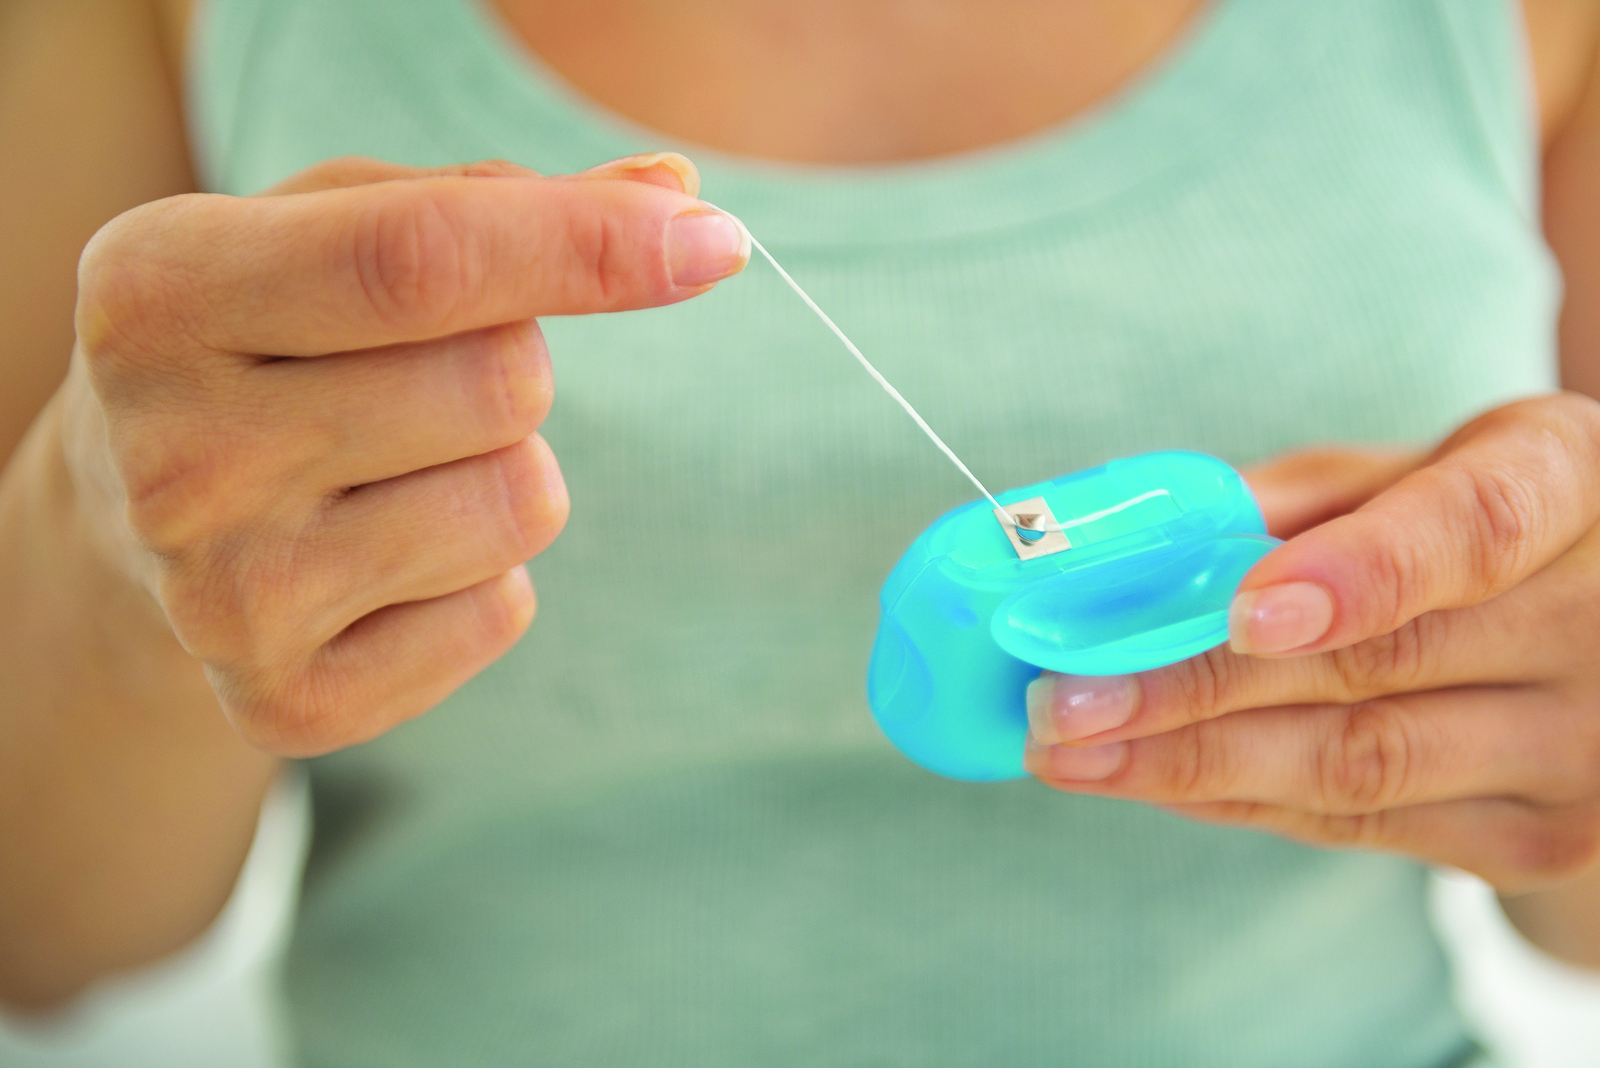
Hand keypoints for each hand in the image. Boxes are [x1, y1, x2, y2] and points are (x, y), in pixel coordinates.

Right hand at [57, 152, 746, 755]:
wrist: (133, 511)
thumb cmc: (271, 334)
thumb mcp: (336, 226)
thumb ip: (498, 199)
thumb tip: (678, 192)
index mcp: (162, 290)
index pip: (418, 262)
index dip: (584, 246)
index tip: (711, 241)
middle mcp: (172, 454)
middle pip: (501, 387)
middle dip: (515, 367)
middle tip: (418, 380)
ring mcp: (224, 598)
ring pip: (522, 505)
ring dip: (504, 471)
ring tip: (391, 470)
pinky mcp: (286, 704)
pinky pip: (504, 612)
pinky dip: (483, 577)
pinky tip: (381, 559)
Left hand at [1024, 394, 1599, 893]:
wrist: (1598, 641)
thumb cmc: (1462, 524)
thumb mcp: (1400, 474)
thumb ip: (1284, 503)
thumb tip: (1120, 549)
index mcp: (1570, 483)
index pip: (1473, 527)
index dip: (1357, 572)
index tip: (1240, 611)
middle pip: (1376, 668)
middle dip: (1192, 688)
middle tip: (1059, 697)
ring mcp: (1582, 749)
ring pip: (1356, 765)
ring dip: (1187, 762)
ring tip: (1065, 748)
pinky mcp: (1537, 838)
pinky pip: (1357, 826)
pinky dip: (1233, 798)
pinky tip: (1143, 775)